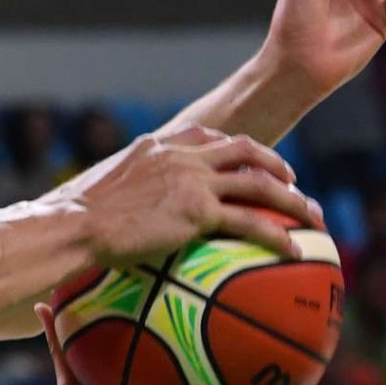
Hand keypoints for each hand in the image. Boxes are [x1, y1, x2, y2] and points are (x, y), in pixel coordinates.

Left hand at [35, 304, 284, 384]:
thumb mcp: (71, 381)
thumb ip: (63, 346)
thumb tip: (43, 304)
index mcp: (154, 379)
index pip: (183, 344)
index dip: (202, 322)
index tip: (219, 293)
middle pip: (219, 368)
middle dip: (247, 351)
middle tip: (275, 324)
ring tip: (300, 377)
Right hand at [54, 125, 321, 265]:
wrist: (74, 223)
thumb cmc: (74, 216)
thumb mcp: (99, 188)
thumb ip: (120, 189)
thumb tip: (110, 211)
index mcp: (155, 146)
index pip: (203, 134)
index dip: (229, 144)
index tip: (243, 156)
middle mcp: (179, 156)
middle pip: (241, 148)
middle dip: (273, 160)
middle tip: (291, 178)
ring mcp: (192, 181)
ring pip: (257, 181)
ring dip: (291, 197)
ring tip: (311, 215)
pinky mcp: (198, 211)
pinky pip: (250, 221)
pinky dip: (277, 234)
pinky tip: (292, 250)